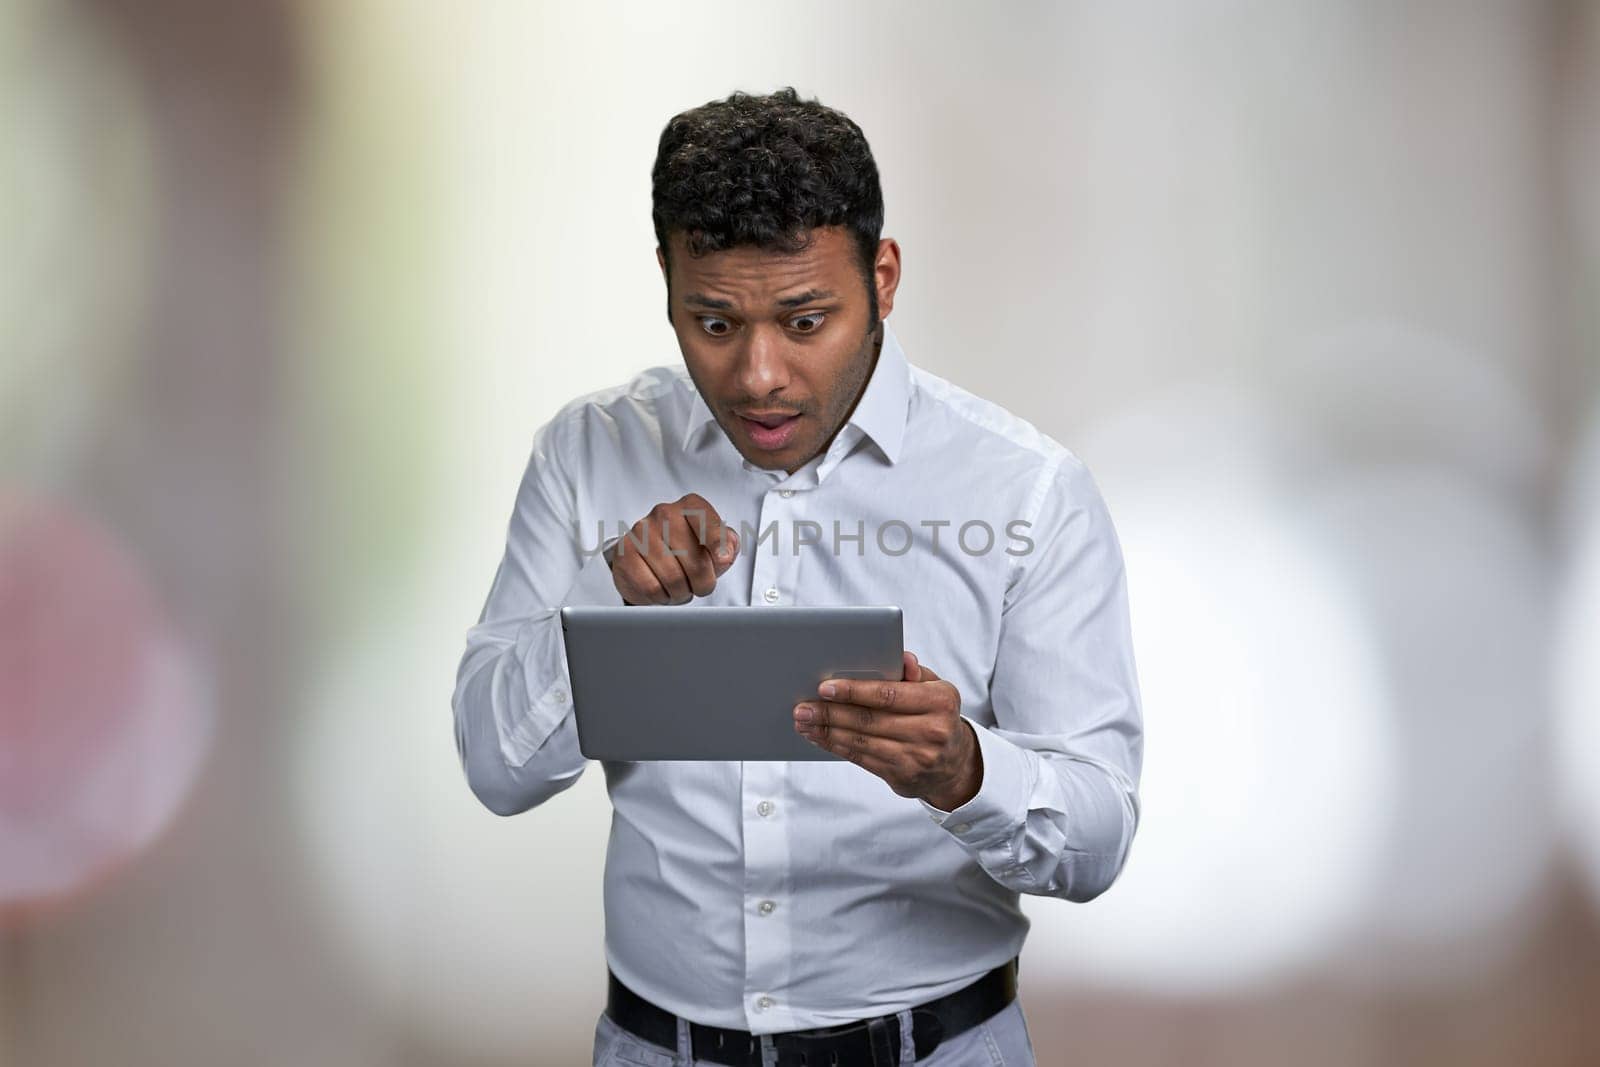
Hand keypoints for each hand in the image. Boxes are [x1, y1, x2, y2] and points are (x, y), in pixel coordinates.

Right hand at [606, 493, 739, 604]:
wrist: (646, 555)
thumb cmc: (685, 549)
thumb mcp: (713, 544)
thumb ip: (728, 545)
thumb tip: (726, 551)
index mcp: (690, 506)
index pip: (706, 522)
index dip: (717, 544)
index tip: (722, 560)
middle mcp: (664, 514)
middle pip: (695, 561)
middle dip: (702, 583)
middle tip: (697, 585)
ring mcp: (641, 532)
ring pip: (673, 579)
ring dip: (681, 593)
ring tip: (679, 588)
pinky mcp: (624, 553)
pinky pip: (651, 588)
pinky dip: (661, 597)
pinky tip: (661, 589)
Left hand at [793, 651, 982, 809]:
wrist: (954, 763)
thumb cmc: (936, 715)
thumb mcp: (935, 688)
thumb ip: (914, 672)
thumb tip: (901, 657)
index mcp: (940, 701)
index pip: (889, 695)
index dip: (854, 691)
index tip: (825, 687)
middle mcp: (931, 731)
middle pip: (870, 720)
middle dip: (831, 713)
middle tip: (802, 707)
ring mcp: (917, 757)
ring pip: (862, 742)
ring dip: (827, 731)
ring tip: (804, 722)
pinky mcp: (902, 776)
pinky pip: (862, 759)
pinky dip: (836, 747)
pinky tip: (819, 737)